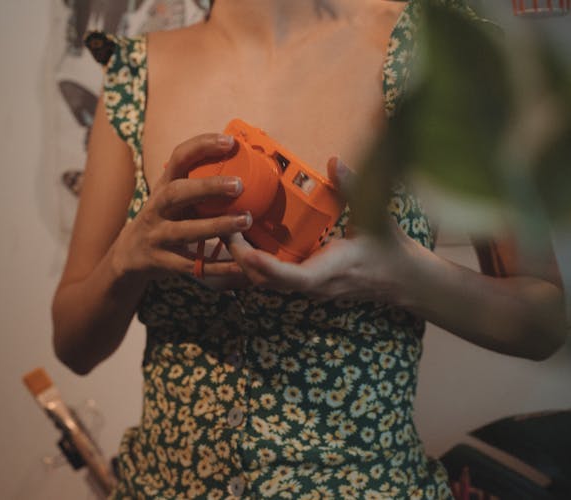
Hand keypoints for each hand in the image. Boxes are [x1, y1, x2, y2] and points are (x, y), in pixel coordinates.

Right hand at [111, 133, 252, 280]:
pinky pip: (192, 265)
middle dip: (207, 187)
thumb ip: (198, 183)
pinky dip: (218, 266)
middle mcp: (155, 208)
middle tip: (239, 185)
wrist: (130, 254)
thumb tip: (242, 160)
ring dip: (217, 225)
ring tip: (246, 220)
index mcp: (163, 186)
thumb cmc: (165, 218)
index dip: (201, 147)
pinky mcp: (161, 262)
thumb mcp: (172, 196)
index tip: (229, 142)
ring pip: (185, 231)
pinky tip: (241, 264)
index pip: (178, 158)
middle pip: (176, 193)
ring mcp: (156, 236)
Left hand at [225, 158, 417, 302]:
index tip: (246, 250)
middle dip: (241, 259)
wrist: (402, 278)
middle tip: (221, 227)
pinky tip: (239, 243)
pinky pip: (271, 280)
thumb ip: (353, 187)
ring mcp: (308, 289)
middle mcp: (315, 285)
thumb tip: (334, 161)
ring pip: (265, 284)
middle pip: (267, 283)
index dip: (268, 268)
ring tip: (222, 233)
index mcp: (332, 269)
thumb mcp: (376, 215)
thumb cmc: (390, 247)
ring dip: (242, 263)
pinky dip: (252, 265)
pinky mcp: (304, 285)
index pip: (295, 278)